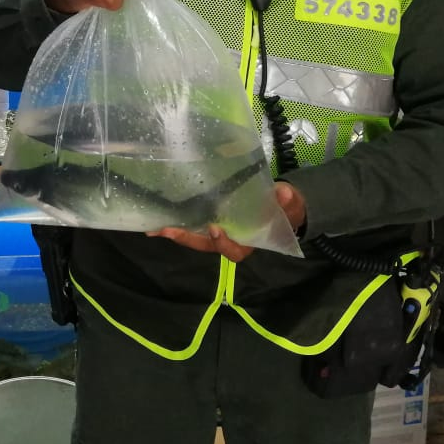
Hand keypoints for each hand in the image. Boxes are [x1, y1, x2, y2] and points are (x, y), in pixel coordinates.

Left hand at [149, 182, 304, 261]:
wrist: (282, 204)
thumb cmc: (285, 208)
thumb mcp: (289, 204)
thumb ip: (287, 200)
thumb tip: (284, 192)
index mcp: (250, 242)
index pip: (234, 250)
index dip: (223, 243)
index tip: (215, 229)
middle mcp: (231, 240)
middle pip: (206, 245)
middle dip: (186, 238)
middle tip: (166, 230)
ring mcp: (220, 231)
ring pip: (196, 236)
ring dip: (176, 232)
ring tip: (154, 228)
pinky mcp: (212, 218)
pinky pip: (194, 223)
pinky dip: (179, 220)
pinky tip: (161, 216)